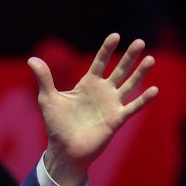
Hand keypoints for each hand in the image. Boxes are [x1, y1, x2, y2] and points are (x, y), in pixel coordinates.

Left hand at [27, 33, 157, 185]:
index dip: (107, 49)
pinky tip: (154, 89)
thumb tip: (31, 59)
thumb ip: (44, 78)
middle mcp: (103, 92)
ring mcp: (111, 105)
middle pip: (120, 70)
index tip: (115, 36)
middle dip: (129, 57)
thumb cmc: (56, 125)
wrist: (64, 149)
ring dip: (140, 73)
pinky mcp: (116, 119)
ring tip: (151, 59)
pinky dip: (143, 99)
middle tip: (140, 42)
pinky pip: (133, 107)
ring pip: (130, 85)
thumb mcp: (48, 99)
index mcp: (88, 84)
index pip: (100, 62)